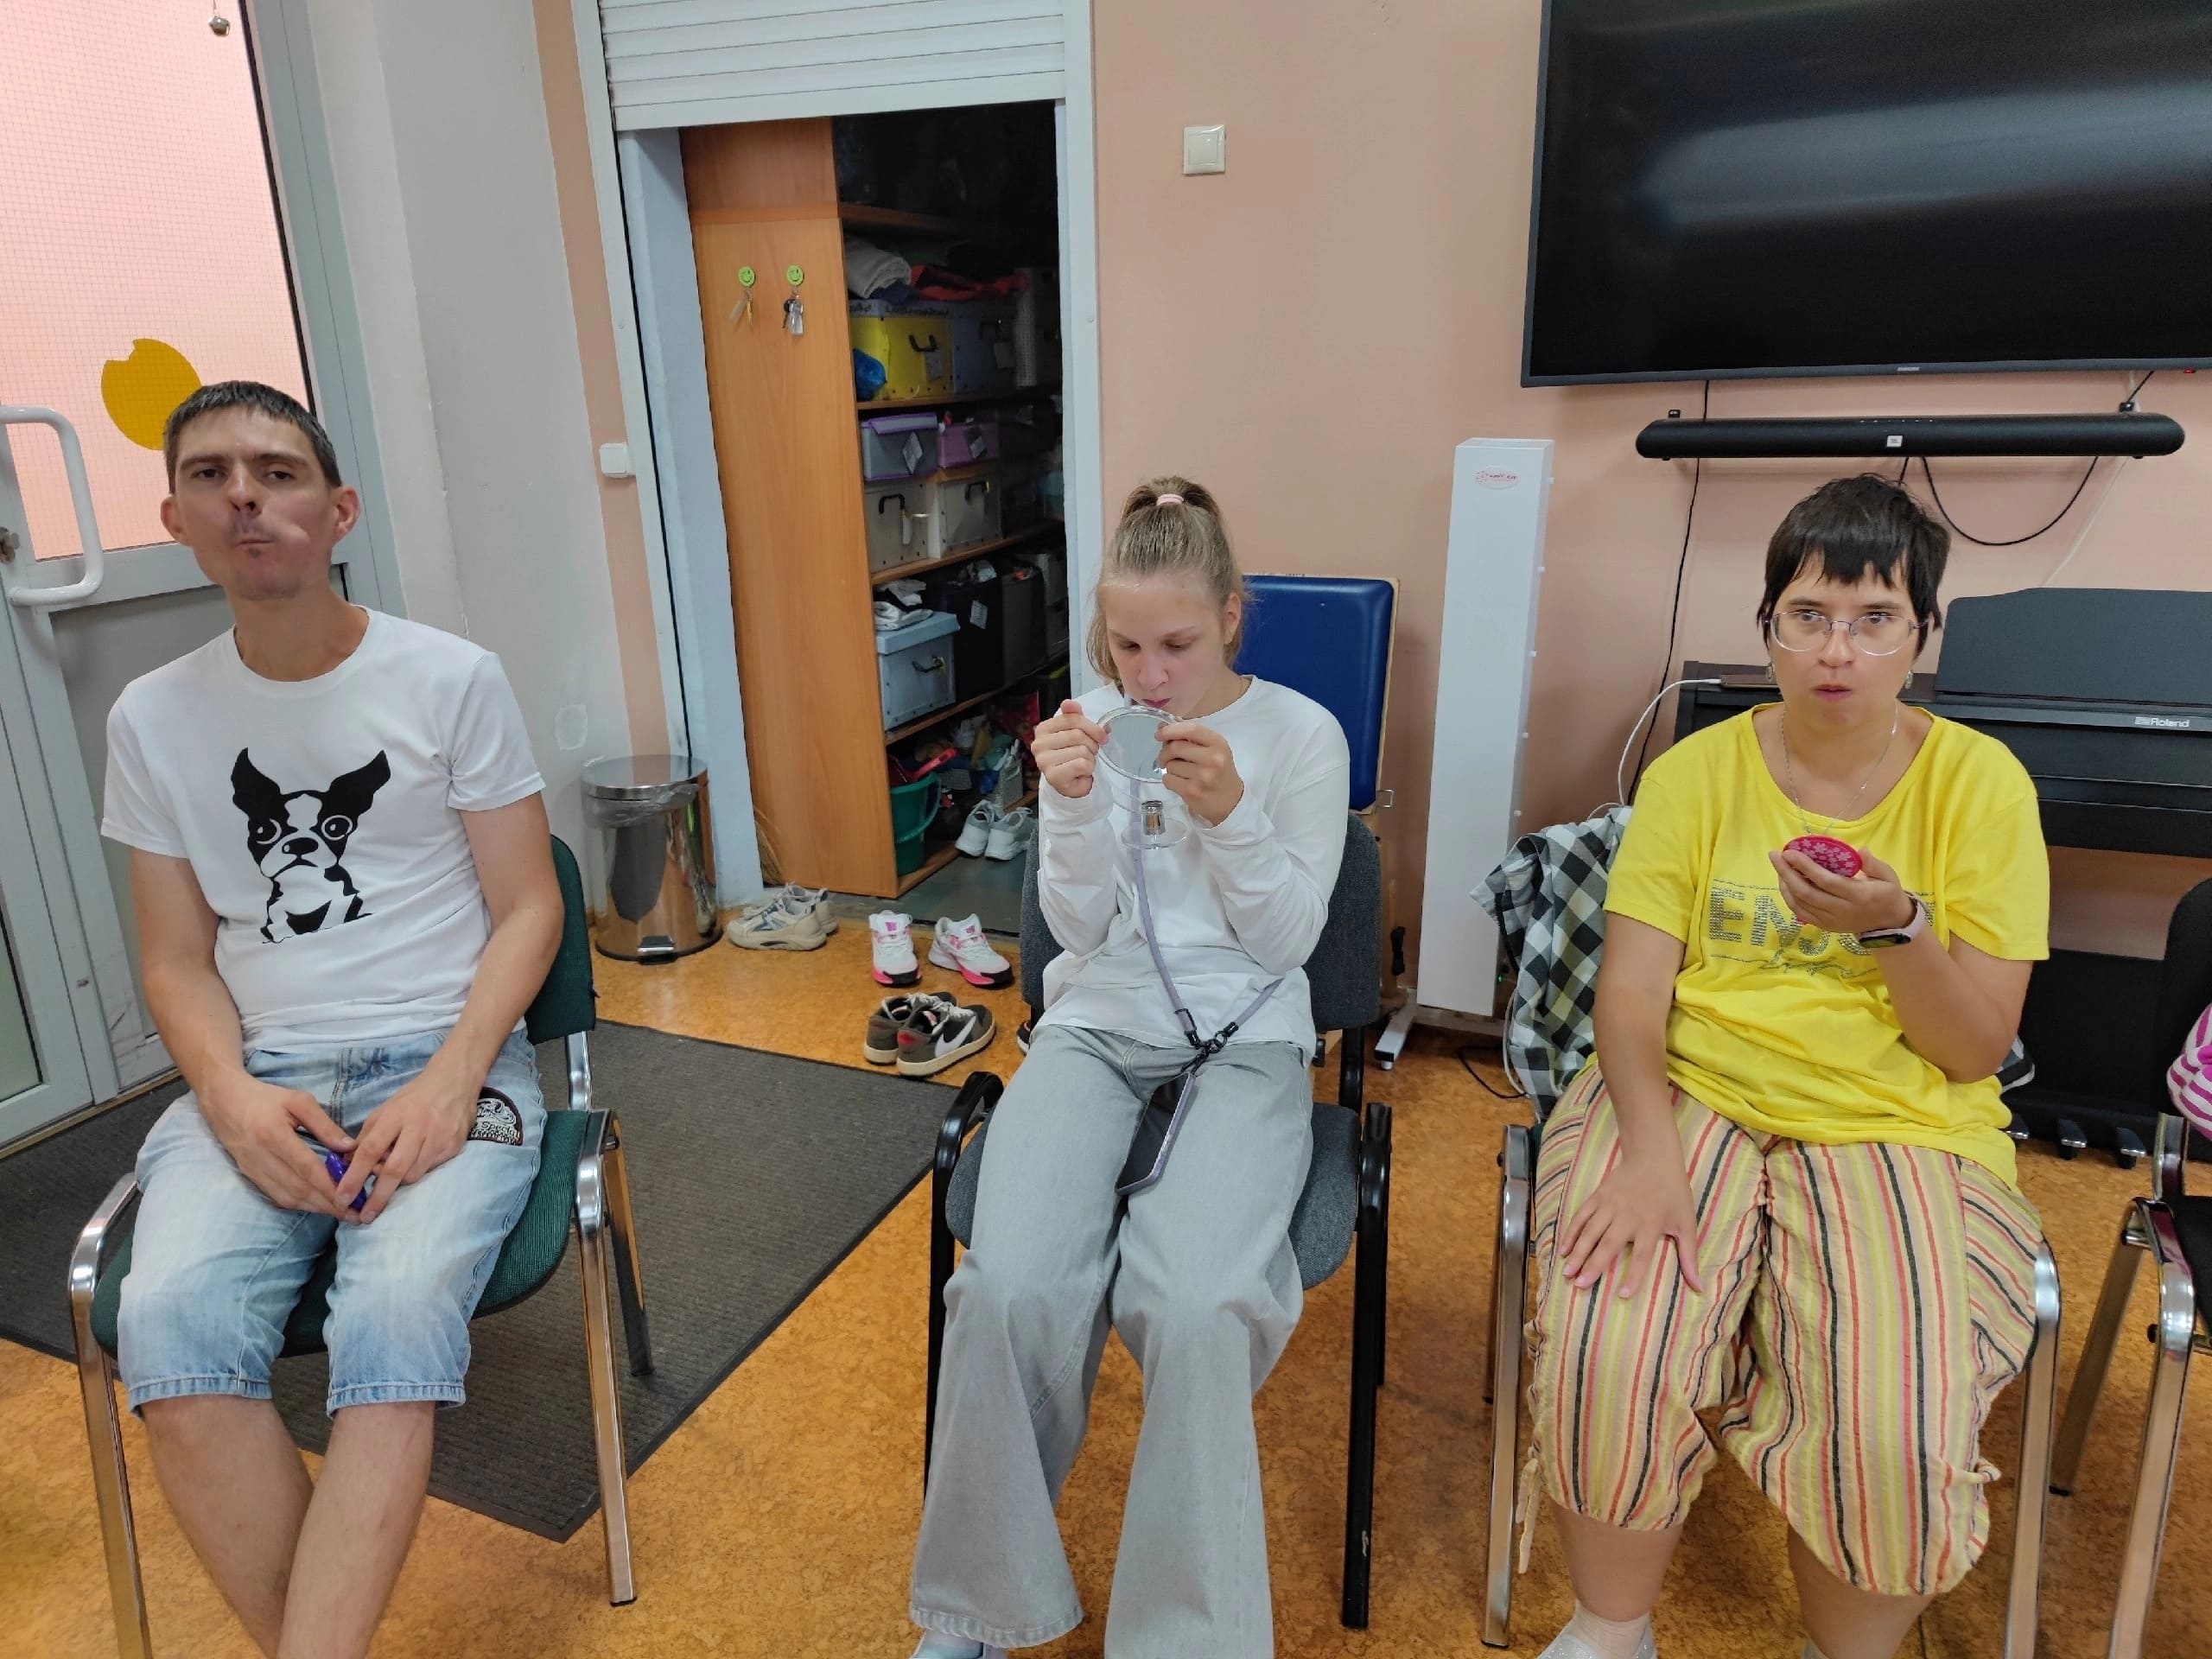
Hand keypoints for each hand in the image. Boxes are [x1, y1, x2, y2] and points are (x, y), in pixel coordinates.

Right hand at [198, 1071, 357, 1216]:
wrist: (223, 1101)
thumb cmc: (265, 1097)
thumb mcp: (298, 1101)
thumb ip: (324, 1125)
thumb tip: (349, 1147)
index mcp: (274, 1135)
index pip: (307, 1168)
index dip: (330, 1187)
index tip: (353, 1198)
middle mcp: (261, 1157)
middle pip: (298, 1188)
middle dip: (327, 1204)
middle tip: (354, 1213)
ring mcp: (252, 1169)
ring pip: (286, 1197)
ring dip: (314, 1208)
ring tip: (340, 1212)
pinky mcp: (249, 1175)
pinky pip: (275, 1196)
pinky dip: (298, 1203)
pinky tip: (316, 1204)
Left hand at [335, 1061, 479, 1220]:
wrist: (455, 1082)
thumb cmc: (414, 1098)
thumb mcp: (385, 1110)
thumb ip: (367, 1136)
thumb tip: (346, 1163)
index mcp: (396, 1116)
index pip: (370, 1150)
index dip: (355, 1175)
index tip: (343, 1196)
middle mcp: (418, 1128)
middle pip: (395, 1169)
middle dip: (378, 1196)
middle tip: (365, 1216)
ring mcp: (439, 1138)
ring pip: (413, 1175)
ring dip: (397, 1184)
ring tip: (390, 1181)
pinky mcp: (453, 1147)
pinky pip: (430, 1170)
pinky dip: (416, 1173)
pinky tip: (412, 1166)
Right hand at [1032, 699, 1107, 800]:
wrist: (1071, 784)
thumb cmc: (1073, 756)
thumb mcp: (1076, 733)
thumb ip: (1074, 716)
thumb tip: (1068, 702)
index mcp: (1043, 729)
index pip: (1073, 719)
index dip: (1092, 727)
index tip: (1101, 736)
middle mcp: (1039, 744)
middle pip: (1077, 735)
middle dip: (1091, 745)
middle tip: (1088, 753)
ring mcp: (1044, 761)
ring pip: (1081, 750)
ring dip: (1090, 758)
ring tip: (1082, 764)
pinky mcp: (1053, 776)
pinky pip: (1082, 764)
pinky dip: (1088, 769)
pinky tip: (1081, 773)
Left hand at [1157, 721, 1244, 826]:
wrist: (1231, 801)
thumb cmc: (1220, 772)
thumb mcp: (1214, 750)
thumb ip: (1191, 738)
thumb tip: (1162, 728)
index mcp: (1218, 744)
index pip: (1191, 729)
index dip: (1171, 729)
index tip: (1160, 734)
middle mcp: (1212, 759)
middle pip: (1175, 747)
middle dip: (1165, 752)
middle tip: (1166, 757)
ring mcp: (1202, 776)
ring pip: (1170, 765)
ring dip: (1169, 767)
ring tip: (1180, 772)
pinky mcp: (1191, 792)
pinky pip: (1168, 780)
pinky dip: (1169, 780)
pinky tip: (1179, 783)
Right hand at [1557, 1149, 1706, 1298]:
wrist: (1654, 1158)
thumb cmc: (1673, 1193)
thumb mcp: (1686, 1223)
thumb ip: (1689, 1256)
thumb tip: (1699, 1288)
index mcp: (1651, 1224)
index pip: (1642, 1255)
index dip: (1633, 1276)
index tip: (1622, 1294)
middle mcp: (1628, 1216)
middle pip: (1608, 1244)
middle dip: (1593, 1266)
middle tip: (1580, 1286)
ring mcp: (1610, 1205)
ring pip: (1590, 1231)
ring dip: (1578, 1252)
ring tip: (1567, 1272)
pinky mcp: (1598, 1196)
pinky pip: (1582, 1216)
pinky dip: (1571, 1232)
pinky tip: (1564, 1248)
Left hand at [1768, 847, 1916, 937]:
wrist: (1889, 923)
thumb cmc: (1887, 893)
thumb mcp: (1888, 876)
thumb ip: (1874, 864)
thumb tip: (1861, 850)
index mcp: (1858, 895)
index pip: (1826, 881)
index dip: (1805, 867)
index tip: (1789, 852)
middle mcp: (1841, 910)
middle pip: (1807, 892)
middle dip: (1786, 872)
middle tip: (1775, 855)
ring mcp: (1831, 921)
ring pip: (1800, 903)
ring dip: (1784, 884)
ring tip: (1778, 865)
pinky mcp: (1825, 926)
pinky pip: (1801, 912)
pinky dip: (1789, 897)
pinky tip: (1784, 883)